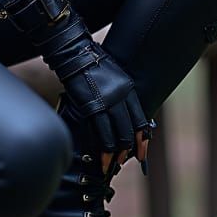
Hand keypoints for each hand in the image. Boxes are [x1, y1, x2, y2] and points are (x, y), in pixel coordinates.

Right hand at [0, 0, 149, 170]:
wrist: (73, 52)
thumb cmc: (90, 61)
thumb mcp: (112, 72)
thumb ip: (118, 89)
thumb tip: (120, 106)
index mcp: (128, 86)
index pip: (141, 117)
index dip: (142, 137)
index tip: (142, 149)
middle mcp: (121, 95)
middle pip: (131, 128)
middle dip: (132, 148)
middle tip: (130, 160)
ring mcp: (107, 101)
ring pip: (117, 134)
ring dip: (117, 152)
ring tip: (114, 164)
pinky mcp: (91, 105)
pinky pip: (101, 132)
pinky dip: (103, 147)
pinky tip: (102, 157)